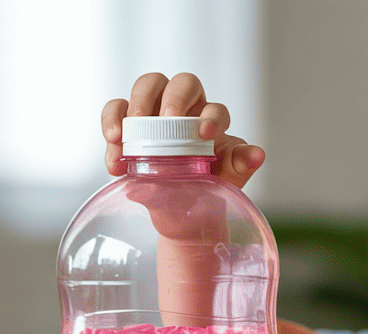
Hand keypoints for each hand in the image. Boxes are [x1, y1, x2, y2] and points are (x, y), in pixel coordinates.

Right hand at [101, 72, 264, 188]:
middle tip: (160, 121)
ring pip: (146, 87)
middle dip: (170, 98)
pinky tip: (113, 160)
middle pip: (179, 83)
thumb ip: (239, 165)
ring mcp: (155, 114)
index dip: (210, 116)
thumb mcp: (227, 180)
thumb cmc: (207, 190)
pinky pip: (116, 112)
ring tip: (124, 136)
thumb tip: (256, 155)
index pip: (214, 108)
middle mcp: (185, 110)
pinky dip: (111, 126)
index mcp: (212, 121)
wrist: (183, 216)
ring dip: (134, 106)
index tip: (204, 135)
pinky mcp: (129, 126)